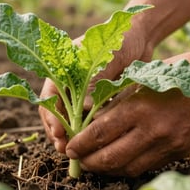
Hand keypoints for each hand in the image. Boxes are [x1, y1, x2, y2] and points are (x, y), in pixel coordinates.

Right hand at [38, 17, 153, 153]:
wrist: (141, 37)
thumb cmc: (121, 40)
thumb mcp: (108, 56)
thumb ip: (95, 79)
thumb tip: (84, 109)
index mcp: (62, 67)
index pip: (48, 96)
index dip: (51, 117)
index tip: (59, 134)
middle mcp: (69, 81)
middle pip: (56, 111)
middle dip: (58, 132)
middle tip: (66, 150)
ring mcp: (82, 91)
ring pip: (70, 118)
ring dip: (71, 135)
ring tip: (76, 152)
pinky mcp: (96, 98)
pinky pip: (88, 118)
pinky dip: (86, 131)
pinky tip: (91, 143)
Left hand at [65, 86, 189, 176]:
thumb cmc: (176, 72)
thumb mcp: (141, 80)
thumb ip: (117, 102)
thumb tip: (93, 121)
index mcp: (138, 107)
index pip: (99, 134)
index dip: (80, 144)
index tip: (70, 148)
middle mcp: (152, 131)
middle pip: (110, 157)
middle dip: (89, 161)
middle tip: (78, 159)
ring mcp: (168, 145)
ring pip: (128, 168)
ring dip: (108, 169)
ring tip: (95, 163)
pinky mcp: (179, 152)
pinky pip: (148, 166)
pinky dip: (129, 167)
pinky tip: (120, 162)